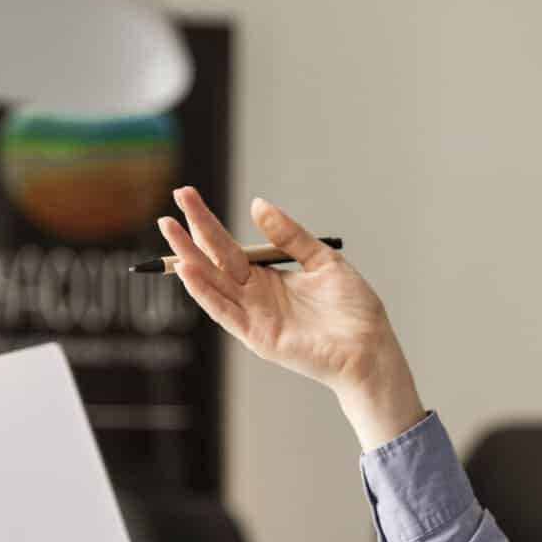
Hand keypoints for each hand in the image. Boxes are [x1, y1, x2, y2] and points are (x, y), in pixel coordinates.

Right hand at [158, 187, 411, 397]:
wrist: (371, 347)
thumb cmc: (353, 309)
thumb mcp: (323, 260)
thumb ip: (290, 236)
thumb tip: (257, 204)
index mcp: (268, 277)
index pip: (228, 245)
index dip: (207, 221)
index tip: (187, 194)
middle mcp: (255, 296)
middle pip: (214, 259)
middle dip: (192, 231)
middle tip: (174, 199)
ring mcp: (253, 316)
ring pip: (212, 283)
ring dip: (189, 257)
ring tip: (170, 229)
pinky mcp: (257, 337)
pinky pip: (225, 311)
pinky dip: (205, 292)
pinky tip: (188, 270)